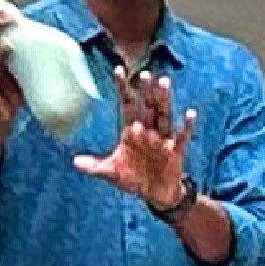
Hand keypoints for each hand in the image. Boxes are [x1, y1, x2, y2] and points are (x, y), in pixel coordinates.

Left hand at [75, 61, 185, 217]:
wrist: (156, 195)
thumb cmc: (133, 179)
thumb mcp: (112, 173)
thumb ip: (95, 166)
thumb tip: (74, 162)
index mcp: (131, 131)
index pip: (126, 105)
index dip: (123, 89)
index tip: (118, 70)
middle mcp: (147, 131)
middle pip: (146, 107)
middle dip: (145, 92)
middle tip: (144, 74)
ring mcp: (162, 139)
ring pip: (163, 115)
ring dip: (163, 100)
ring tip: (164, 83)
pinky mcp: (175, 151)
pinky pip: (181, 136)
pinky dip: (186, 126)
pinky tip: (190, 113)